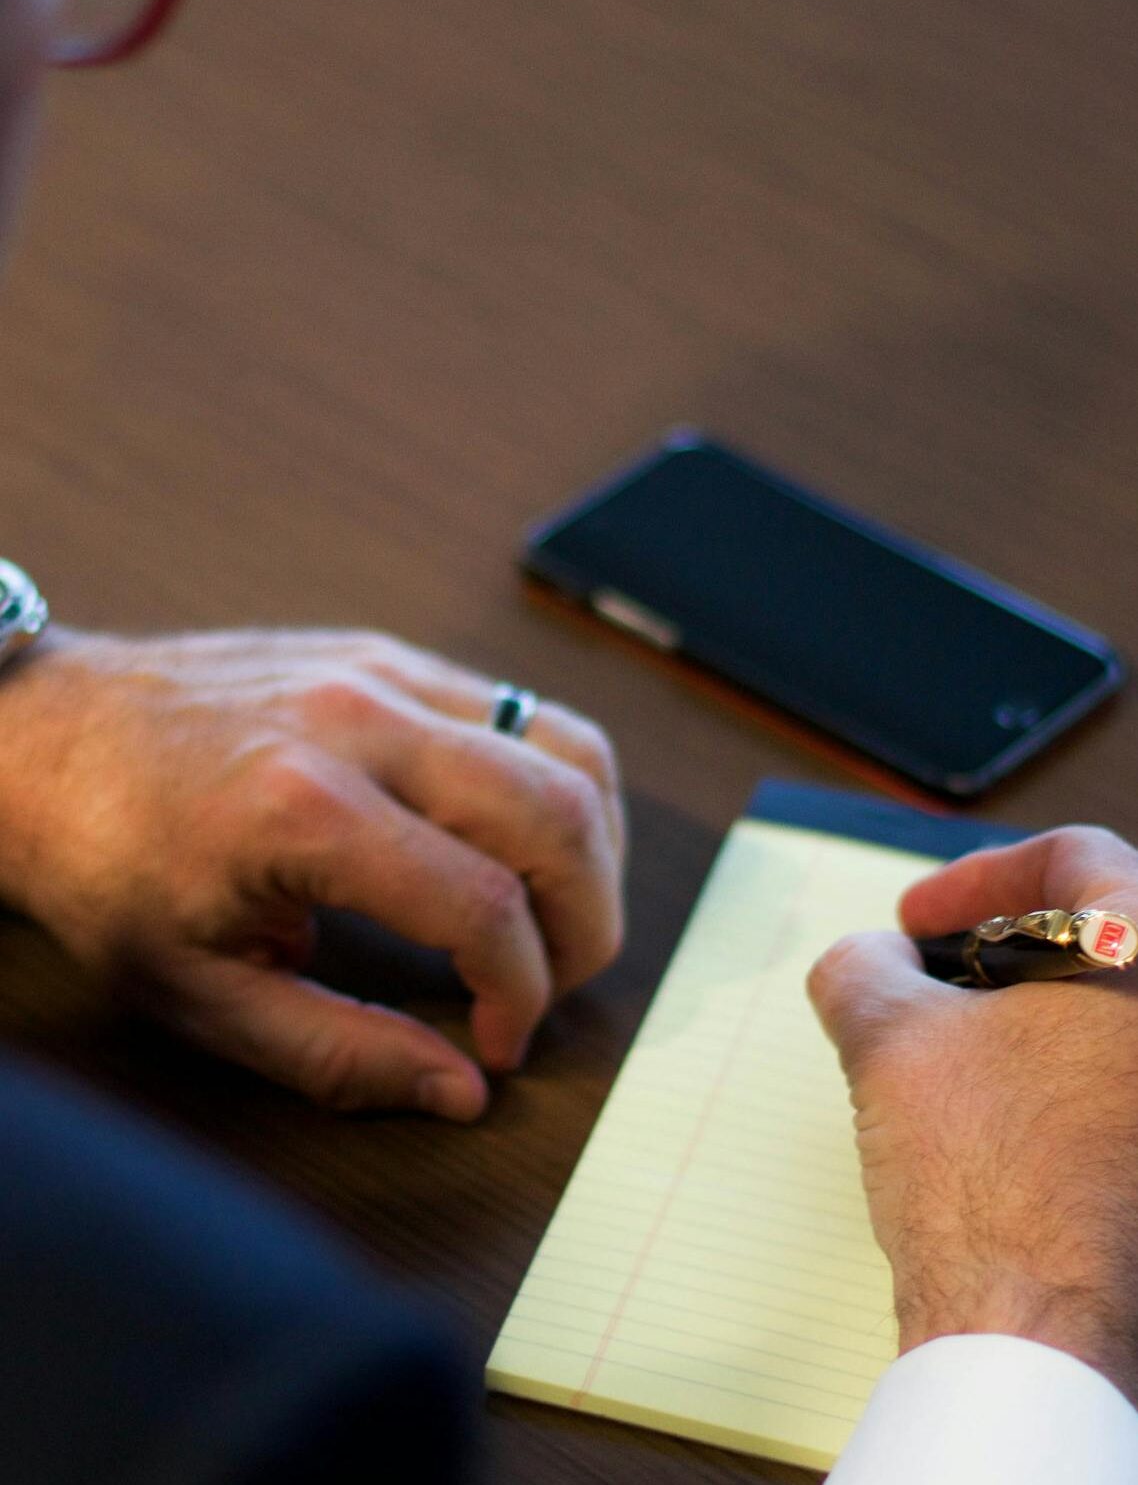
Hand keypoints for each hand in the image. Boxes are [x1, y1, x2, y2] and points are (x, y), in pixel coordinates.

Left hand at [0, 627, 623, 1118]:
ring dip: (591, 844)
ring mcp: (381, 672)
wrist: (42, 739)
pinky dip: (550, 784)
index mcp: (305, 809)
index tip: (499, 1040)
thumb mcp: (198, 992)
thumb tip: (460, 1090)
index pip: (484, 908)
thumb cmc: (104, 863)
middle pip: (556, 814)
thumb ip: (338, 1052)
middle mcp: (360, 723)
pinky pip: (519, 710)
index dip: (521, 994)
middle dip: (588, 922)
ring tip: (558, 914)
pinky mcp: (387, 655)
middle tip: (554, 982)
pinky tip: (514, 843)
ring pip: (565, 744)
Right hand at [807, 827, 1137, 1404]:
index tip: (916, 920)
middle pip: (1095, 938)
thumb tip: (868, 961)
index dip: (977, 876)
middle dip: (995, 949)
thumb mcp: (886, 1034)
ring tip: (939, 1055)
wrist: (1032, 1332)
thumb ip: (862, 963)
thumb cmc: (982, 1174)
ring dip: (1021, 1015)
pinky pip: (1114, 1090)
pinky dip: (1051, 1078)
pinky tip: (982, 1120)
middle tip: (926, 981)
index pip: (1077, 858)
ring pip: (1105, 1018)